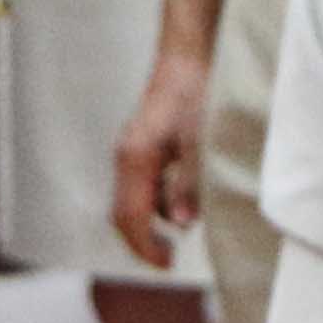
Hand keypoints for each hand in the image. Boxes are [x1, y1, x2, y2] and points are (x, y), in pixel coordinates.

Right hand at [112, 48, 210, 266]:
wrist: (188, 58)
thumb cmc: (195, 94)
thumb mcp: (199, 142)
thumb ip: (187, 183)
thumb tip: (180, 222)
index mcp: (135, 159)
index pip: (130, 217)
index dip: (145, 246)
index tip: (166, 264)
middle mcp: (126, 157)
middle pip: (124, 213)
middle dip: (143, 239)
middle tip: (170, 256)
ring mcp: (132, 151)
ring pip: (134, 200)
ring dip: (153, 219)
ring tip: (184, 226)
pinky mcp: (142, 146)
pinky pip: (142, 184)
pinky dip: (157, 200)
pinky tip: (182, 200)